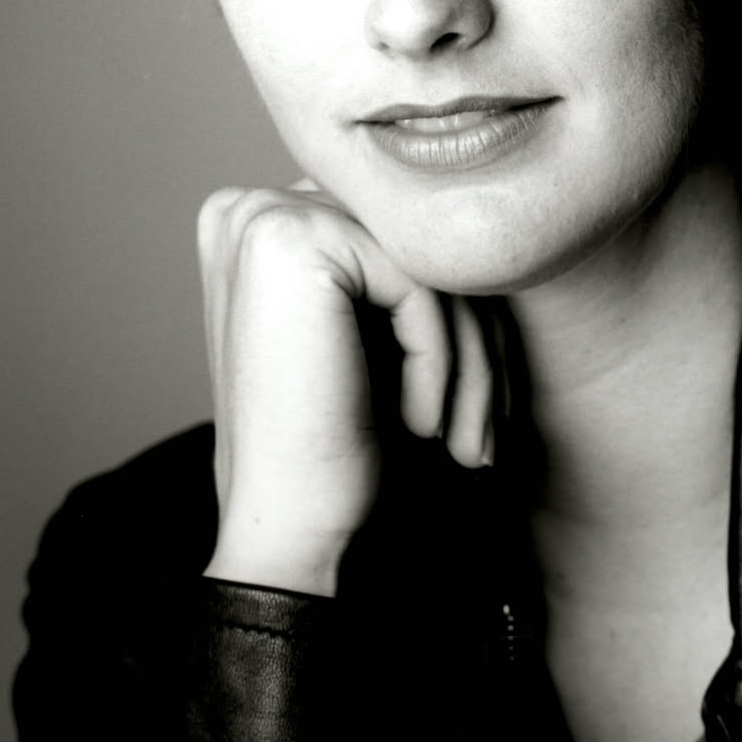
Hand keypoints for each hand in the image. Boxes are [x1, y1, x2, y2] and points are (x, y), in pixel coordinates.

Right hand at [195, 182, 496, 595]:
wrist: (287, 533)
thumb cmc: (336, 448)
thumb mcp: (378, 338)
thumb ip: (402, 267)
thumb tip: (491, 218)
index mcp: (261, 225)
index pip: (403, 240)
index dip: (459, 317)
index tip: (487, 398)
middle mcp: (250, 208)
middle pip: (420, 247)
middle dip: (476, 338)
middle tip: (489, 430)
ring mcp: (264, 218)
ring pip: (430, 265)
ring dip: (473, 361)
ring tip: (472, 442)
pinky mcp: (293, 242)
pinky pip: (420, 285)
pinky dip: (441, 363)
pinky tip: (420, 426)